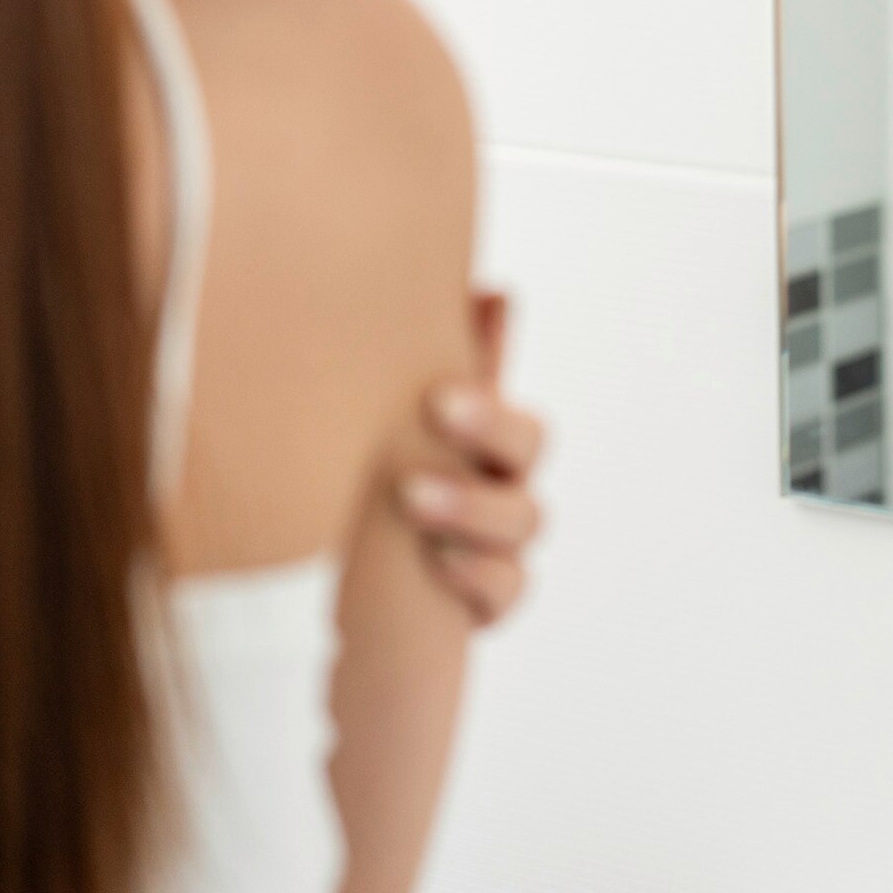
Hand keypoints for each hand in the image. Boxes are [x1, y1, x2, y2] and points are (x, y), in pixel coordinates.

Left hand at [397, 290, 545, 626]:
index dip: (490, 409)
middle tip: (420, 445)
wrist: (362, 582)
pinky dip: (479, 578)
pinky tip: (438, 567)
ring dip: (472, 510)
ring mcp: (504, 549)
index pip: (519, 426)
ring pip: (525, 522)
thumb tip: (491, 290)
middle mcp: (507, 492)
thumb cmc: (392, 479)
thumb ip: (452, 363)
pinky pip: (508, 591)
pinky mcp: (490, 601)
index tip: (436, 398)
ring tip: (414, 501)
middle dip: (485, 438)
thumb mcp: (410, 425)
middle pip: (529, 461)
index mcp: (490, 449)